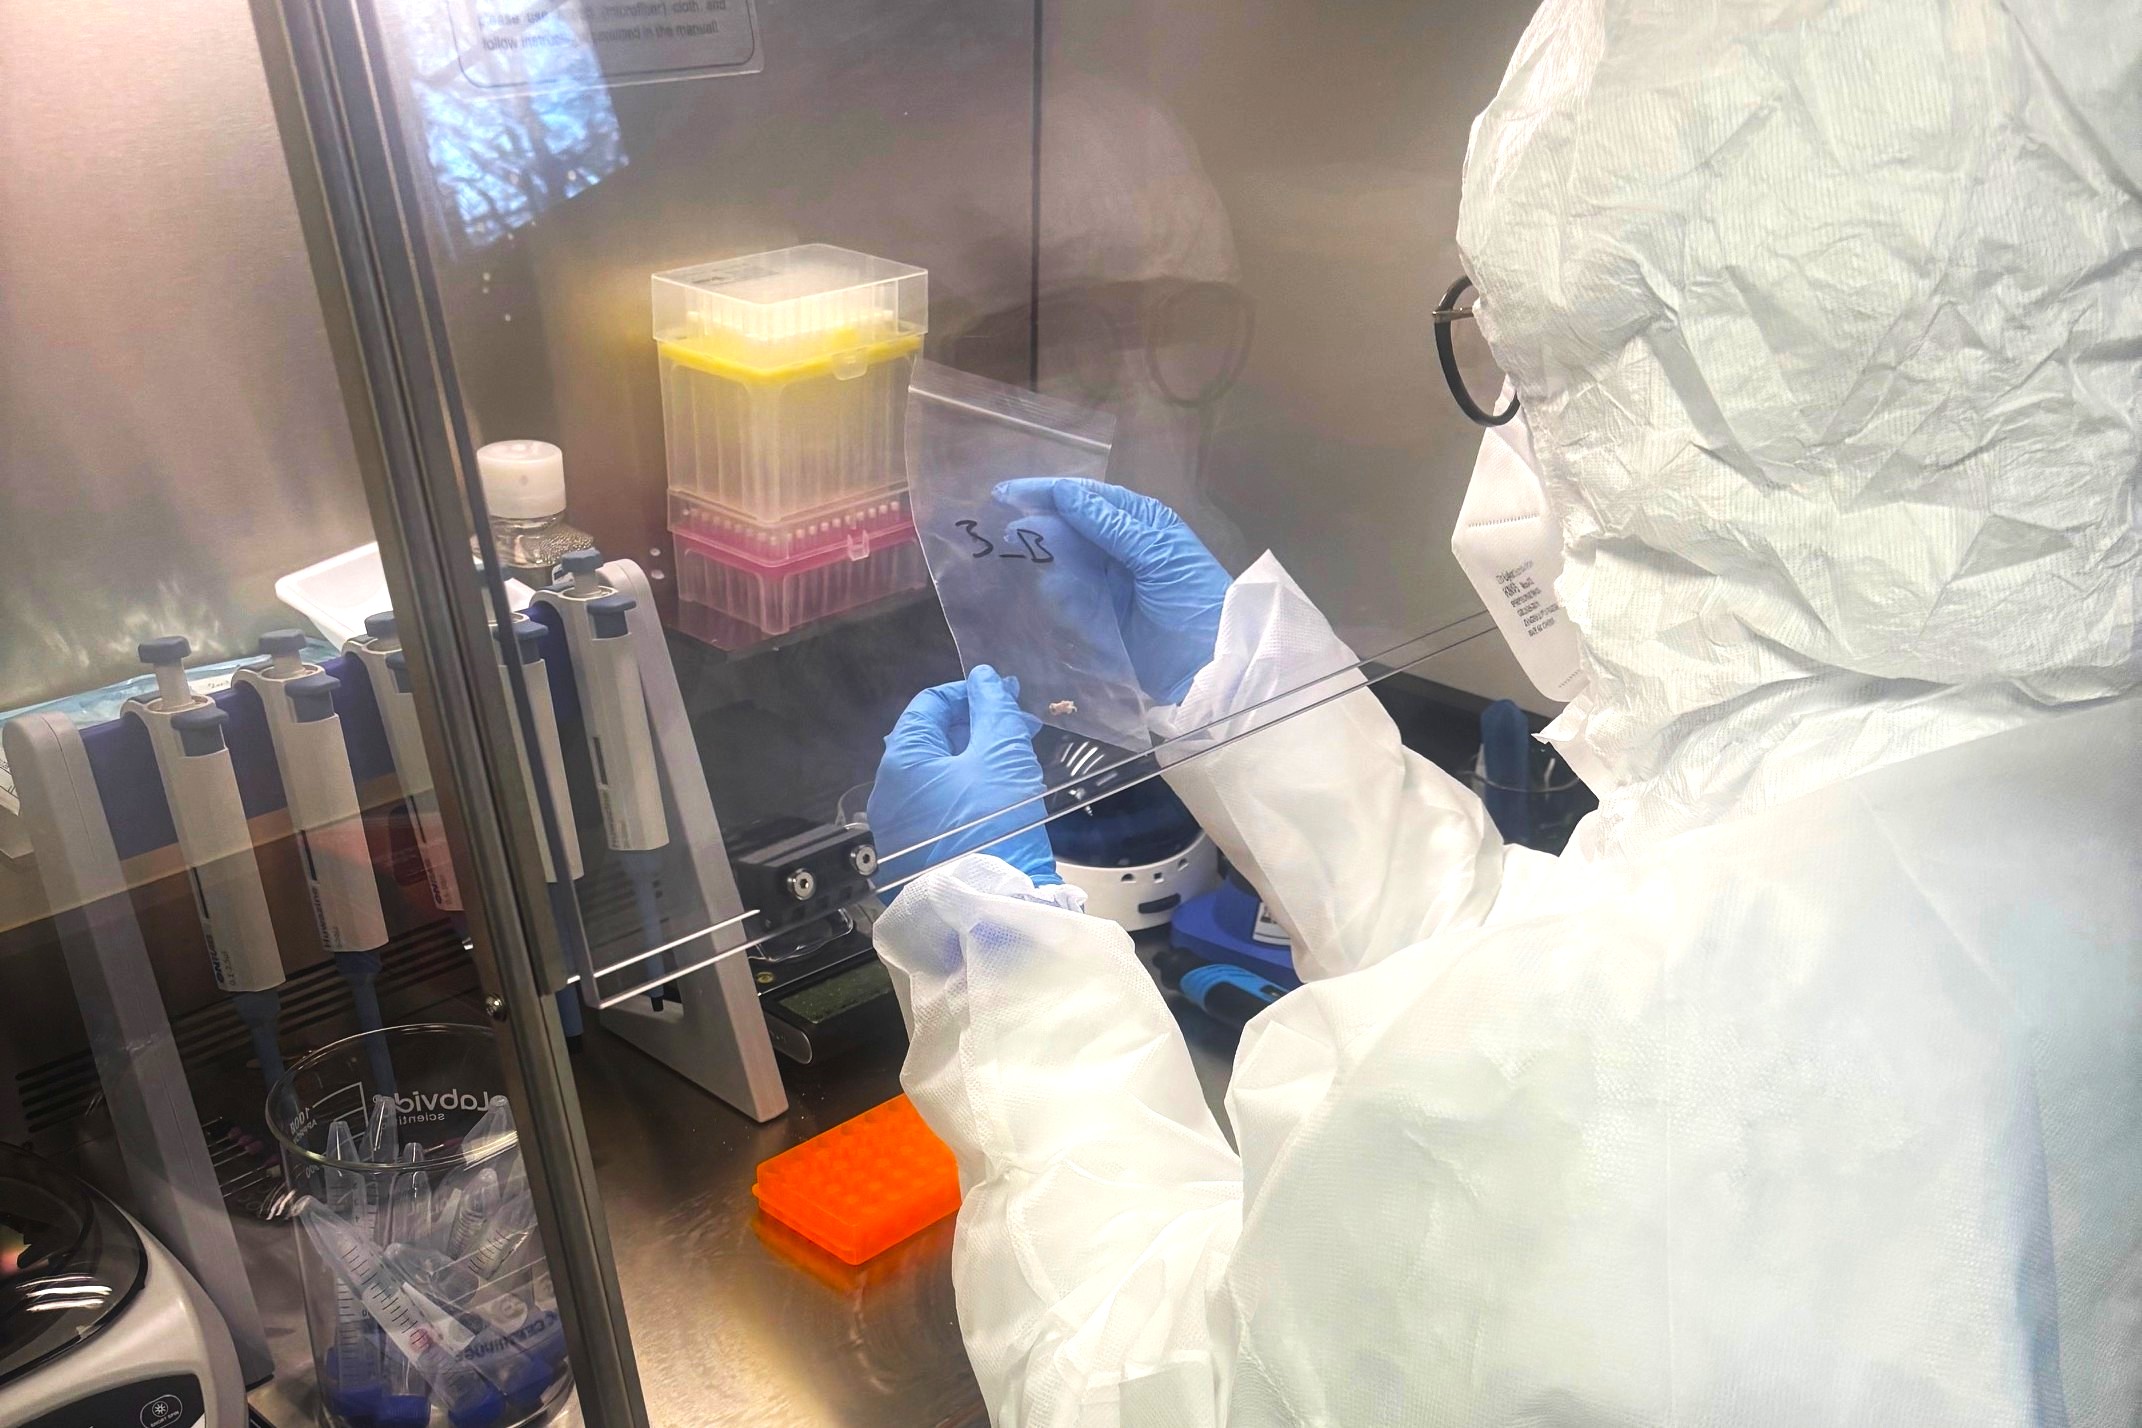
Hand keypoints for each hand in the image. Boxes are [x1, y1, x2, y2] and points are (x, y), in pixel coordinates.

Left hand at [867, 666, 1060, 896]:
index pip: (930, 704)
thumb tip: (984, 678)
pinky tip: (1000, 797)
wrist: (990, 911)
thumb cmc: (995, 825)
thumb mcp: (1002, 755)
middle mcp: (889, 792)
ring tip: (1017, 762)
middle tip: (1022, 728)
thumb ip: (994, 708)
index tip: (1007, 696)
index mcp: (901, 760)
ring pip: (938, 776)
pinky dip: (967, 793)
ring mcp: (898, 828)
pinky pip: (939, 809)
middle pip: (933, 740)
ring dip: (976, 760)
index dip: (971, 692)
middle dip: (979, 726)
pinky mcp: (915, 857)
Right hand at [993, 478, 1229, 704]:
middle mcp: (1120, 546)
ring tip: (1019, 556)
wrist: (1211, 665)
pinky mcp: (1099, 618)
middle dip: (1040, 526)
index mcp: (1140, 522)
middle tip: (1006, 529)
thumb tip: (1065, 493)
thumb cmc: (1195, 599)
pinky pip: (1068, 599)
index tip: (1007, 494)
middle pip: (1070, 527)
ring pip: (1064, 562)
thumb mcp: (1157, 555)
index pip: (1086, 497)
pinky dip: (1057, 594)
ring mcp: (1108, 582)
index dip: (1048, 493)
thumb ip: (1110, 525)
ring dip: (1045, 559)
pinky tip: (1046, 589)